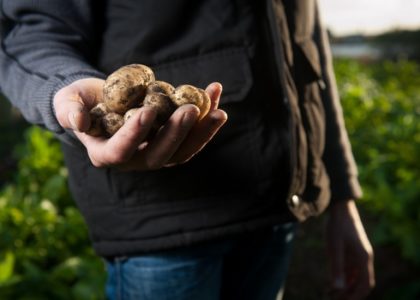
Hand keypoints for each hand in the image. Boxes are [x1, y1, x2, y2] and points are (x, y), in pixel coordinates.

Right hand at [53, 78, 227, 170]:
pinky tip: (215, 93)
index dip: (134, 134)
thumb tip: (78, 121)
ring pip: (182, 151)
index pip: (121, 151)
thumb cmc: (80, 101)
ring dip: (202, 132)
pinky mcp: (172, 141)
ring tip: (218, 110)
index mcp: (106, 153)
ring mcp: (155, 152)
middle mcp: (134, 159)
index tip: (148, 110)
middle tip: (192, 109)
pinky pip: (192, 135)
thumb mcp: (67, 102)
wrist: (101, 100)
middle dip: (177, 133)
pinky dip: (206, 117)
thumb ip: (69, 111)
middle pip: (159, 155)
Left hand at [326, 199, 374, 299]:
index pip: (366, 285)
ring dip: (346, 286)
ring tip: (331, 291)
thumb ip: (336, 268)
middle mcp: (365, 258)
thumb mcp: (334, 248)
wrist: (340, 208)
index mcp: (364, 258)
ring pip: (356, 276)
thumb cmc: (337, 227)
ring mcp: (360, 254)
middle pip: (362, 283)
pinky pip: (351, 268)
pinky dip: (344, 276)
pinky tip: (332, 280)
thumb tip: (338, 289)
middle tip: (333, 297)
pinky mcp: (353, 250)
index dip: (355, 296)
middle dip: (350, 293)